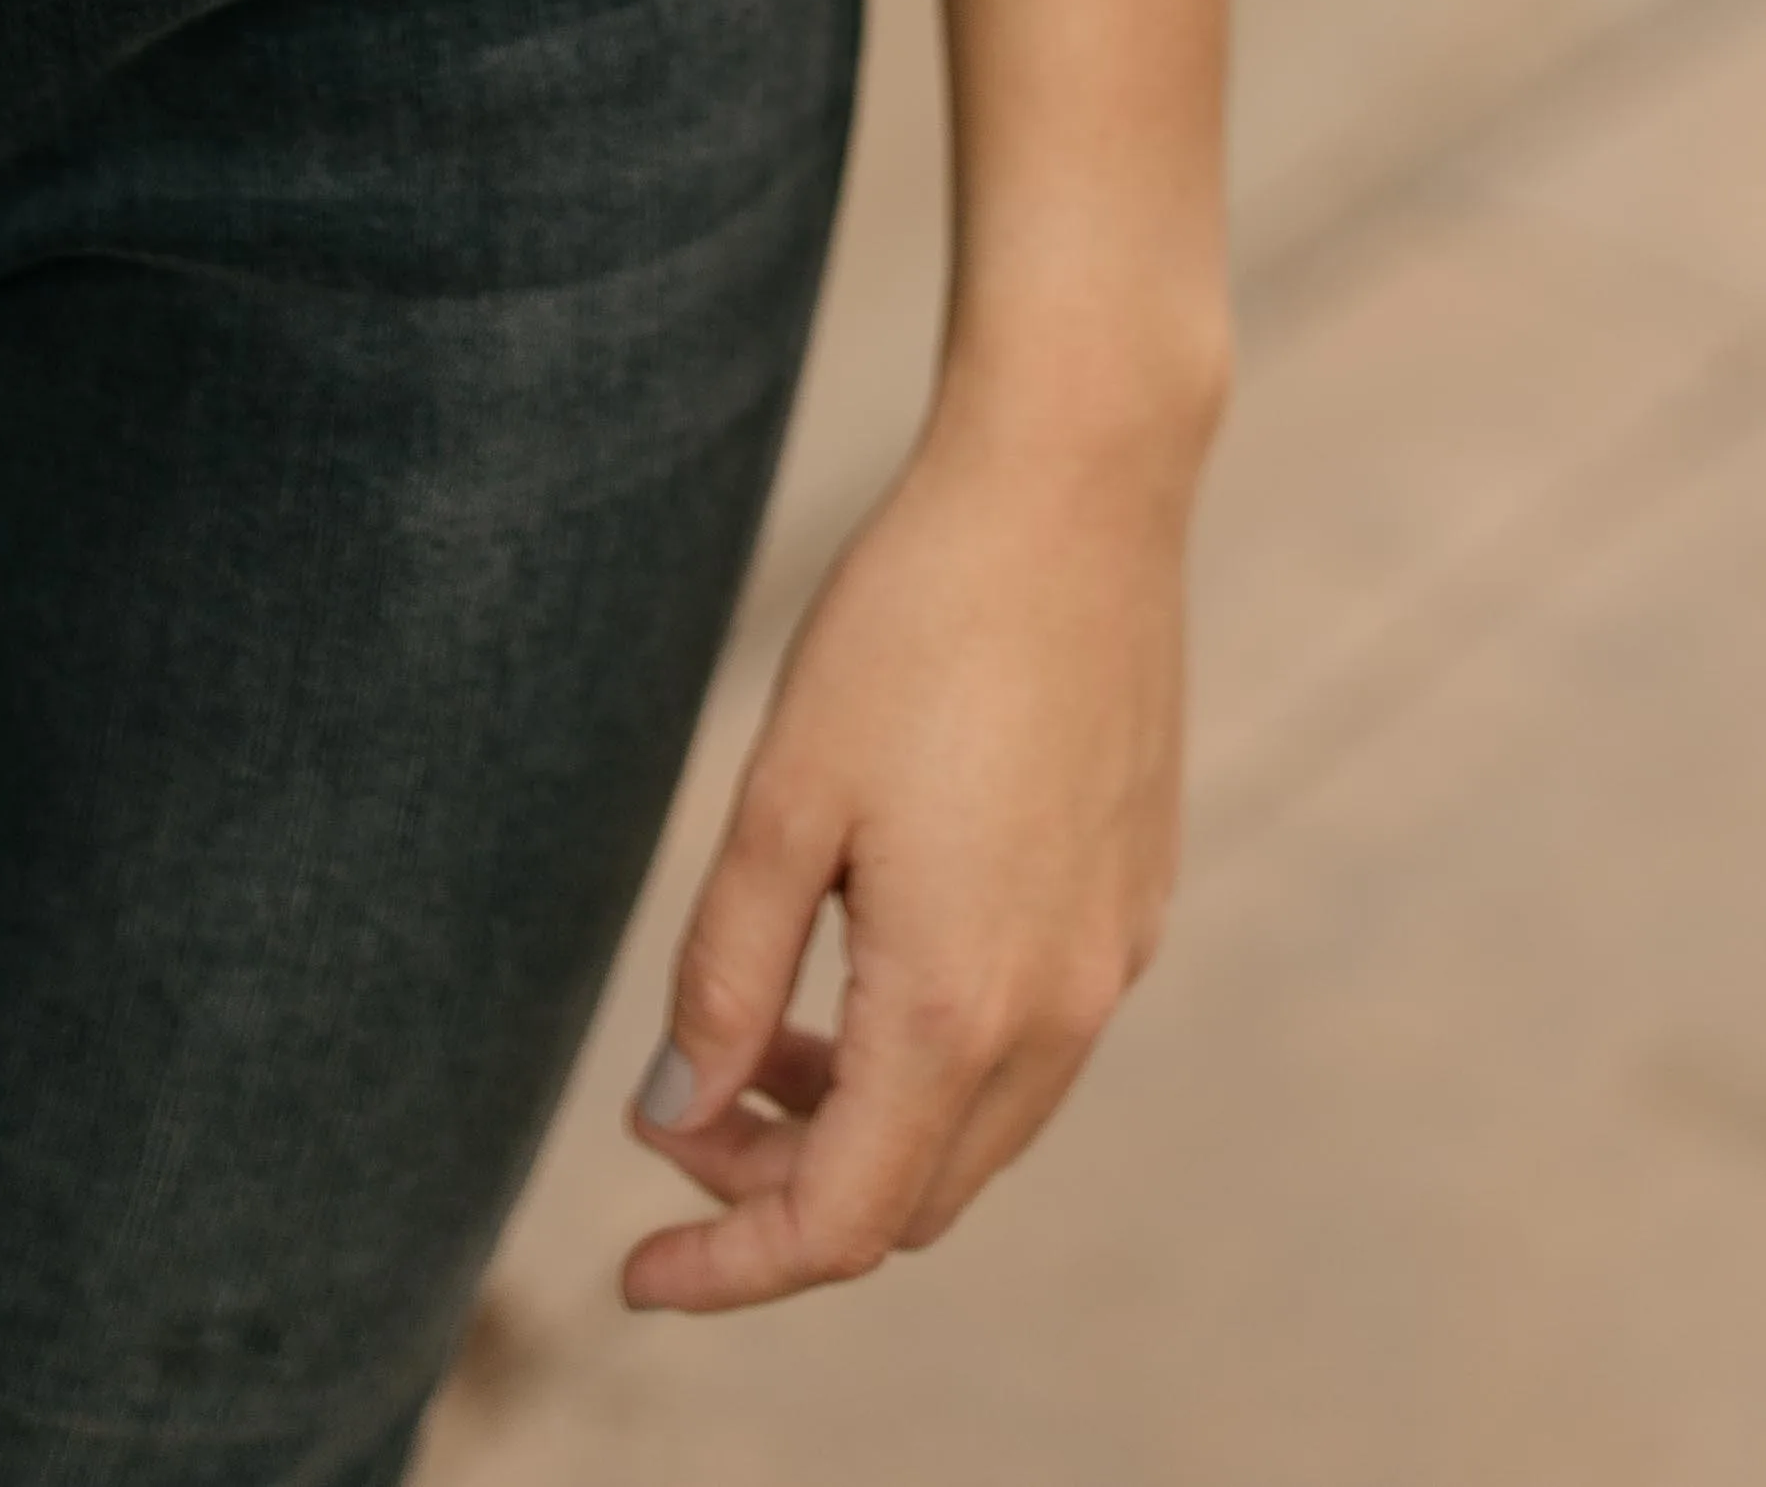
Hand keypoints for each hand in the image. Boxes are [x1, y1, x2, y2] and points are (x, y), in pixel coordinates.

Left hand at [622, 380, 1204, 1309]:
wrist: (1074, 488)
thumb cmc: (913, 623)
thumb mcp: (780, 800)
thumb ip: (722, 974)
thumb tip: (675, 1112)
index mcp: (957, 1003)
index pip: (837, 1220)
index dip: (728, 1271)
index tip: (633, 1277)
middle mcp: (1058, 1009)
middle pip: (912, 1194)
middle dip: (784, 1193)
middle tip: (681, 1119)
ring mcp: (1110, 956)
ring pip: (976, 1125)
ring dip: (860, 1119)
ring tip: (753, 1029)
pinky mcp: (1132, 897)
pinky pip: (1030, 1042)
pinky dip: (932, 1053)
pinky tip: (859, 953)